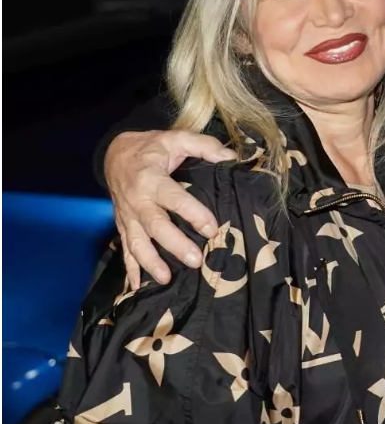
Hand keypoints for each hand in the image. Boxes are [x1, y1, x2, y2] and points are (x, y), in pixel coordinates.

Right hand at [104, 130, 237, 286]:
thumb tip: (231, 158)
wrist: (114, 154)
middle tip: (195, 261)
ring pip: (137, 242)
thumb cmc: (151, 147)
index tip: (212, 229)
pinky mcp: (122, 225)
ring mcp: (127, 216)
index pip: (174, 199)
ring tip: (167, 279)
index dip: (194, 214)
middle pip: (155, 226)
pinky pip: (124, 249)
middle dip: (174, 245)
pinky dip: (130, 269)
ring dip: (150, 262)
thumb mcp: (177, 137)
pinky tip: (137, 286)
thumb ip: (204, 146)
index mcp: (152, 179)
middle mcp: (137, 200)